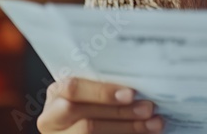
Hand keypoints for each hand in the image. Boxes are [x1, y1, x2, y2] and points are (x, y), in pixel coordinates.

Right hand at [38, 77, 164, 132]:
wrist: (76, 123)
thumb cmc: (88, 100)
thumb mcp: (88, 88)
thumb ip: (103, 83)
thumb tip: (139, 79)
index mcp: (56, 95)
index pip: (73, 90)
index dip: (102, 93)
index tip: (131, 93)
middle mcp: (52, 120)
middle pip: (86, 121)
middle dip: (121, 115)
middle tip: (148, 108)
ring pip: (92, 133)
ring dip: (129, 129)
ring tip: (154, 123)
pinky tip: (146, 132)